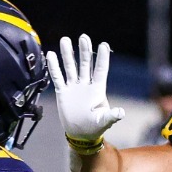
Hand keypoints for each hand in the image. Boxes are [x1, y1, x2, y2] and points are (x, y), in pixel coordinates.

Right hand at [46, 34, 123, 152]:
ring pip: (70, 67)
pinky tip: (51, 55)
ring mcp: (74, 87)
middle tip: (83, 37)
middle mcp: (86, 84)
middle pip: (85, 64)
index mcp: (97, 89)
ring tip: (65, 40)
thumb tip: (121, 113)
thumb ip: (111, 116)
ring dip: (68, 54)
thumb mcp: (104, 121)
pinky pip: (58, 77)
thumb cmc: (94, 127)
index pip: (100, 70)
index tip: (104, 45)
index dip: (102, 58)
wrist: (80, 134)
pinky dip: (54, 67)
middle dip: (84, 50)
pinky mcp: (63, 92)